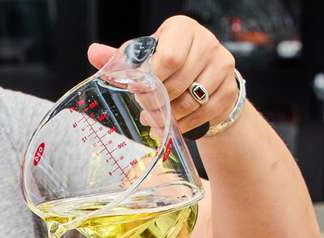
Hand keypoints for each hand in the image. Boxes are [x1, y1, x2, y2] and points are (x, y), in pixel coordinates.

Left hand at [87, 17, 239, 135]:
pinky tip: (176, 123)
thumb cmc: (171, 64)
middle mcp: (206, 41)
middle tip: (147, 110)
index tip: (141, 90)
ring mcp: (222, 64)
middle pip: (178, 82)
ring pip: (192, 100)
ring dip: (171, 115)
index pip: (167, 58)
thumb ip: (121, 58)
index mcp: (182, 28)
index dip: (152, 81)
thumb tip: (93, 52)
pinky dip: (187, 122)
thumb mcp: (146, 57)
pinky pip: (205, 112)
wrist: (204, 78)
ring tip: (158, 118)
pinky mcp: (230, 88)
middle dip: (158, 102)